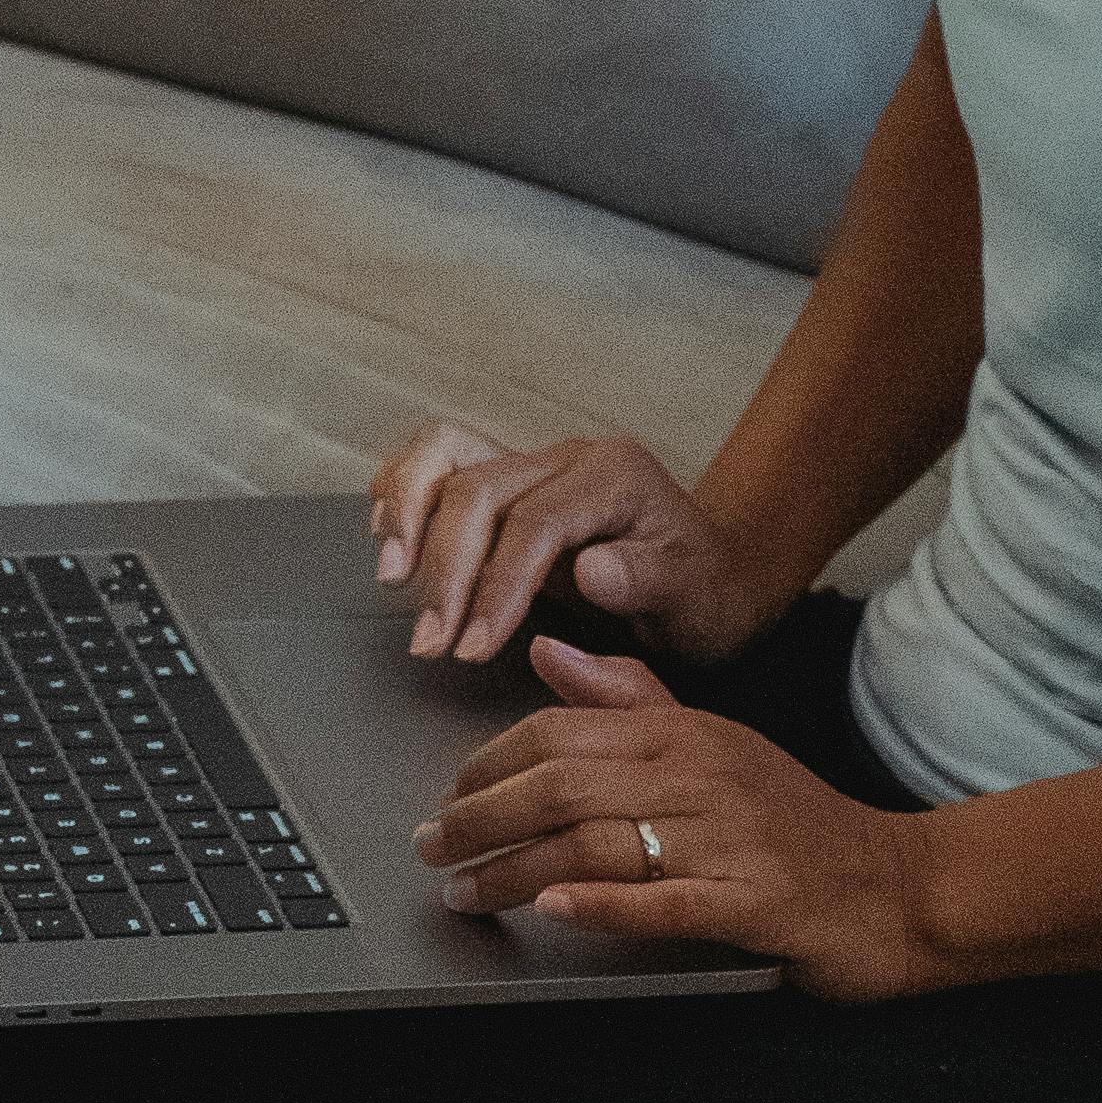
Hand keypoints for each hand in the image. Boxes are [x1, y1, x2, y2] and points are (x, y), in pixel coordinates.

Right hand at [368, 423, 782, 672]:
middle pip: (479, 490)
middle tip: (432, 643)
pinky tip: (387, 534)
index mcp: (615, 475)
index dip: (495, 586)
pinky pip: (441, 459)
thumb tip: (588, 570)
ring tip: (391, 580)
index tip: (473, 646)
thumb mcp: (694, 599)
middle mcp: (568, 457)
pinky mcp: (508, 480)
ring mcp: (533, 462)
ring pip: (446, 456)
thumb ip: (645, 580)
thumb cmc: (702, 595)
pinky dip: (405, 489)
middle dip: (445, 570)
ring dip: (408, 517)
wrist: (714, 577)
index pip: (534, 523)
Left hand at [414, 636, 934, 997]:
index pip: (562, 731)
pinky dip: (603, 903)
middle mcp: (703, 776)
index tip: (447, 798)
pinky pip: (666, 900)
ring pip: (599, 842)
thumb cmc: (798, 822)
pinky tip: (555, 909)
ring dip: (516, 869)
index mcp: (686, 734)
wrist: (900, 886)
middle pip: (564, 785)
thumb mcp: (716, 744)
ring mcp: (730, 841)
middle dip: (481, 818)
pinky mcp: (756, 903)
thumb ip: (630, 699)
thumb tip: (548, 654)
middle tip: (432, 848)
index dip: (489, 764)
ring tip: (465, 891)